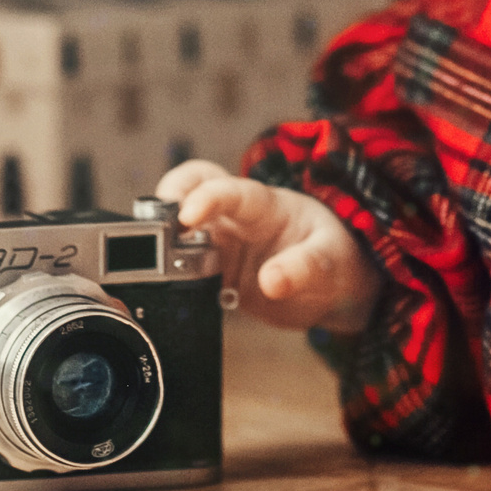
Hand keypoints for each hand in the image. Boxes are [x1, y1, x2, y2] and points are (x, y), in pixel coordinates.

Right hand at [152, 160, 383, 333]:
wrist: (337, 290)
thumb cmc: (337, 258)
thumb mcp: (332, 261)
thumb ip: (304, 268)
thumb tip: (271, 281)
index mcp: (264, 205)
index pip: (230, 189)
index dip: (205, 196)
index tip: (186, 215)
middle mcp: (235, 220)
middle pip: (187, 193)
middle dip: (165, 204)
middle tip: (153, 232)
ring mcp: (221, 248)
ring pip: (178, 237)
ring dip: (163, 251)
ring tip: (161, 275)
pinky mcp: (214, 278)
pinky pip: (184, 277)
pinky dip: (174, 286)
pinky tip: (177, 301)